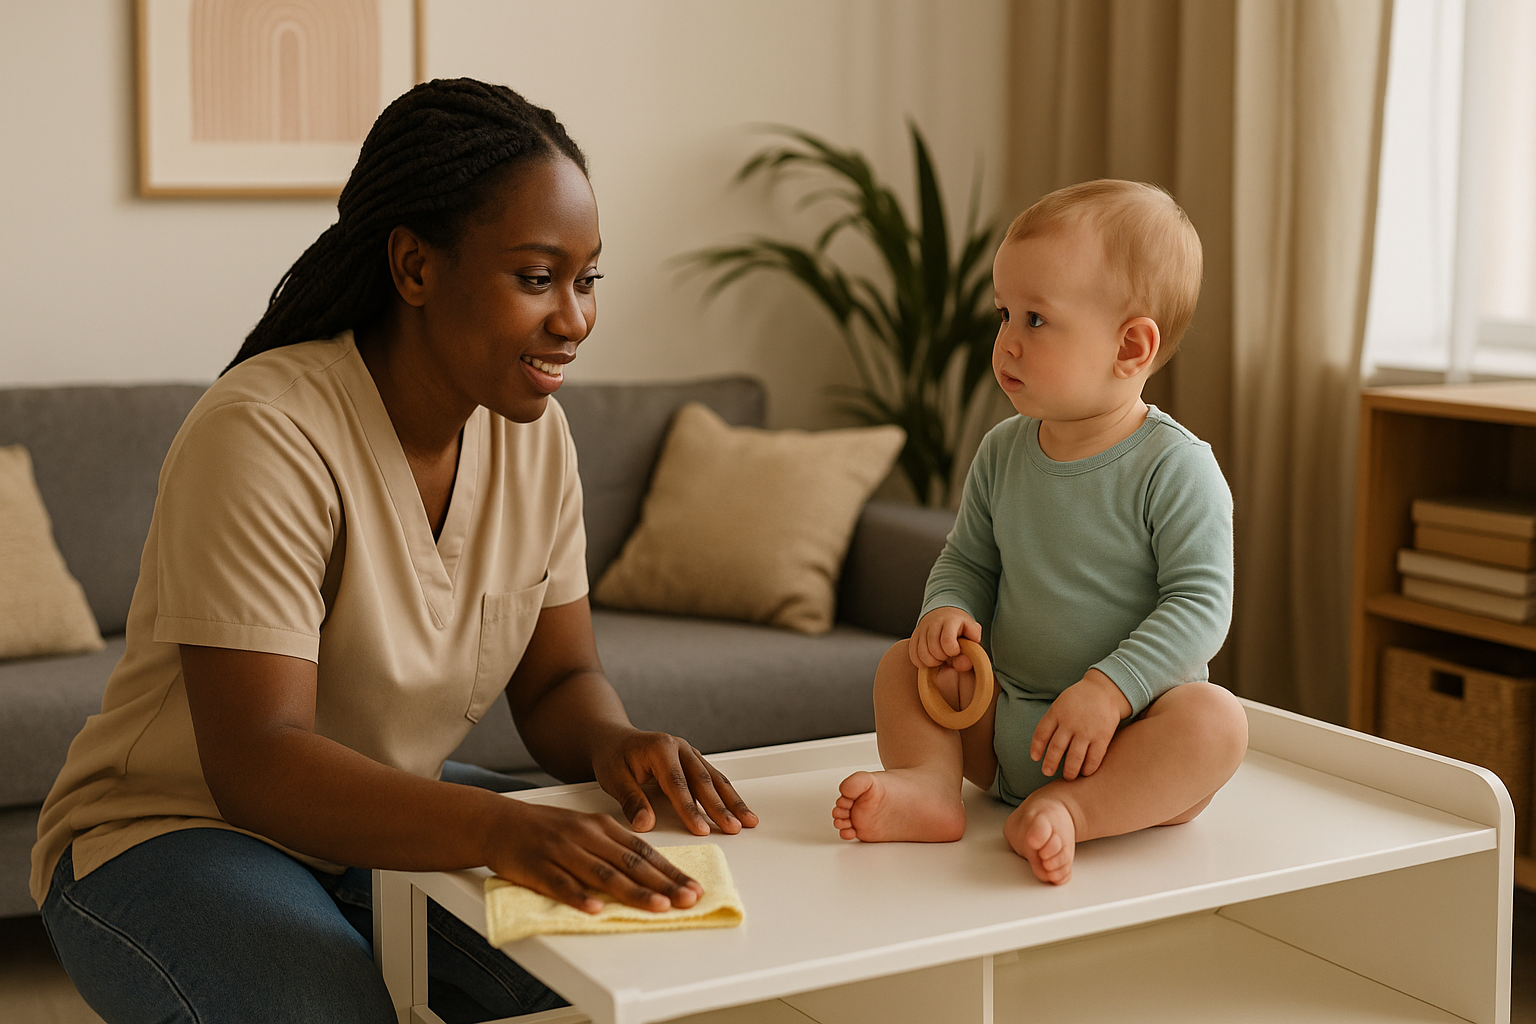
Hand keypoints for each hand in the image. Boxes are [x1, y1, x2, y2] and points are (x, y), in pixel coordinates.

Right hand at [483, 797, 704, 913]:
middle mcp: (586, 836)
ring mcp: (561, 850)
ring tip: (657, 905)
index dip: (670, 871)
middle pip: (630, 863)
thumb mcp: (585, 830)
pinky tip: (595, 908)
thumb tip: (648, 870)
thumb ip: (613, 848)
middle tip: (687, 899)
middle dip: (662, 883)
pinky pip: (560, 882)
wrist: (498, 821)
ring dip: (632, 891)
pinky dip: (578, 896)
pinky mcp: (537, 865)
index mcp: (601, 827)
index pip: (643, 851)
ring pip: (602, 873)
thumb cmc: (546, 829)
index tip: (693, 887)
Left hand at [591, 728, 758, 836]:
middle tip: (733, 828)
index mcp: (660, 749)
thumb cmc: (613, 757)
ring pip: (715, 778)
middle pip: (703, 780)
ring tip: (748, 820)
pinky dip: (728, 795)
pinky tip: (739, 809)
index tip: (701, 829)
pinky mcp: (693, 761)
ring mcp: (689, 753)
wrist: (614, 739)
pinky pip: (714, 778)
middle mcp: (679, 747)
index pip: (677, 784)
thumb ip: (631, 801)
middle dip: (720, 807)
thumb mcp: (614, 778)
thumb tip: (645, 824)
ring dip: (732, 801)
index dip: (690, 809)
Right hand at [910, 607, 982, 672]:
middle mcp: (933, 623)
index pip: (947, 641)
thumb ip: (972, 648)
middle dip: (942, 658)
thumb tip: (966, 664)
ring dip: (932, 662)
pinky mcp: (914, 637)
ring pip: (922, 654)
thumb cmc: (961, 627)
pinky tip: (930, 659)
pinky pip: (914, 655)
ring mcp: (921, 629)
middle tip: (948, 655)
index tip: (956, 651)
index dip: (953, 652)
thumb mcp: (972, 633)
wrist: (944, 614)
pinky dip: (922, 662)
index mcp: (950, 620)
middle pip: (933, 649)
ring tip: (940, 658)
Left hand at [1030, 669, 1132, 779]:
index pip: (1042, 733)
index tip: (1035, 758)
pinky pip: (1094, 758)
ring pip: (1074, 757)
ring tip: (1068, 776)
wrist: (1105, 690)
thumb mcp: (1061, 703)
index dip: (1037, 747)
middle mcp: (1070, 723)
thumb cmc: (1080, 699)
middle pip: (1056, 748)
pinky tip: (1085, 773)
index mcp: (1057, 712)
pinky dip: (1088, 768)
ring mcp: (1086, 731)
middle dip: (1050, 763)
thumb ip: (1053, 720)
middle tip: (1047, 772)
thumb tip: (1044, 743)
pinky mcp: (1102, 737)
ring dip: (1070, 771)